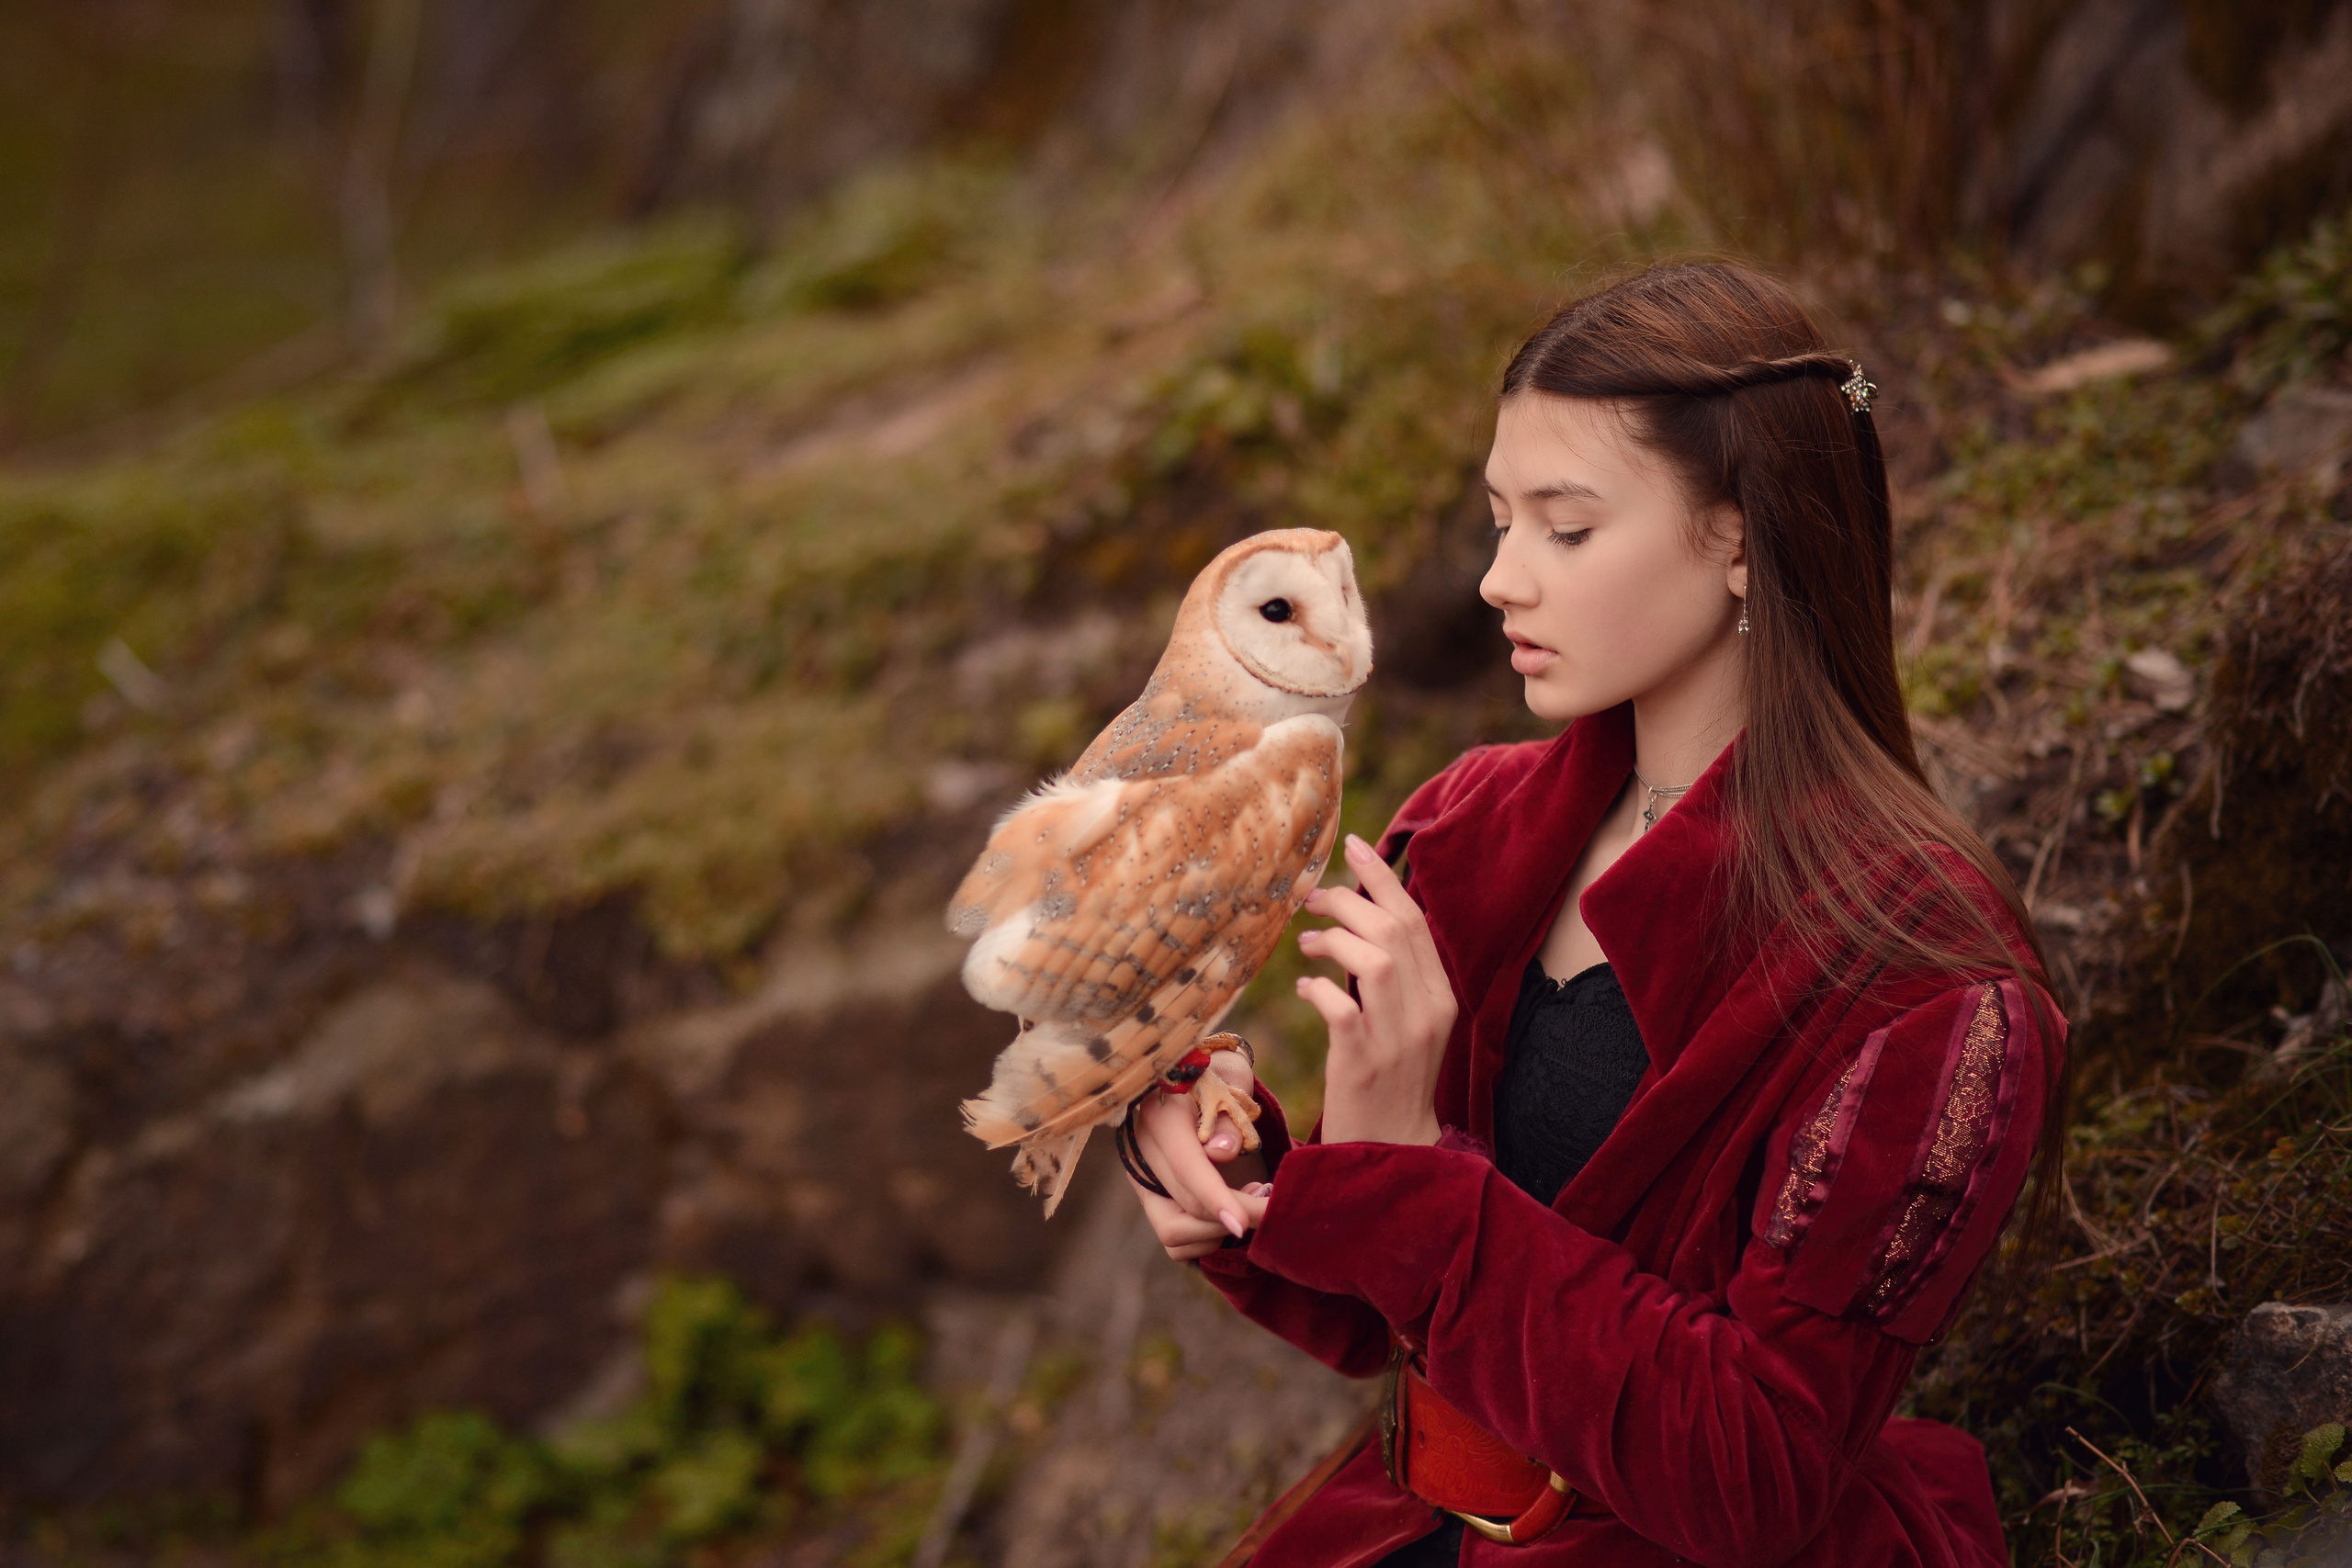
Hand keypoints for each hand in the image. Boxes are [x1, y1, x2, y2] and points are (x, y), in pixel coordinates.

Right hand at [1127, 1048, 1271, 1260]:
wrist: (1193, 1078)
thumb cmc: (1219, 1077)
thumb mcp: (1229, 1082)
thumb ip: (1226, 1118)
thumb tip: (1221, 1153)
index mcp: (1159, 1116)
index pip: (1188, 1168)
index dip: (1216, 1199)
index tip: (1243, 1224)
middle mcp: (1141, 1152)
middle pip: (1187, 1204)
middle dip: (1235, 1213)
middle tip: (1272, 1201)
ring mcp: (1141, 1179)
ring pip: (1174, 1231)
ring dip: (1218, 1229)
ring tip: (1249, 1201)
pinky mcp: (1149, 1198)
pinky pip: (1175, 1240)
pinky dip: (1206, 1237)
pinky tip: (1227, 1211)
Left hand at [1295, 834, 1453, 1145]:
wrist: (1392, 1149)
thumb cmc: (1391, 1078)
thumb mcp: (1407, 1021)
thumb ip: (1395, 975)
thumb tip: (1361, 919)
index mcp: (1441, 997)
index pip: (1415, 922)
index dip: (1381, 879)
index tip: (1352, 845)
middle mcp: (1427, 1013)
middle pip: (1395, 931)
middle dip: (1349, 900)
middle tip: (1312, 896)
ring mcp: (1397, 1040)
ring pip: (1376, 961)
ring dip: (1333, 940)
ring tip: (1307, 944)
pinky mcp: (1364, 1065)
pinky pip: (1341, 1009)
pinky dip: (1319, 989)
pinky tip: (1306, 988)